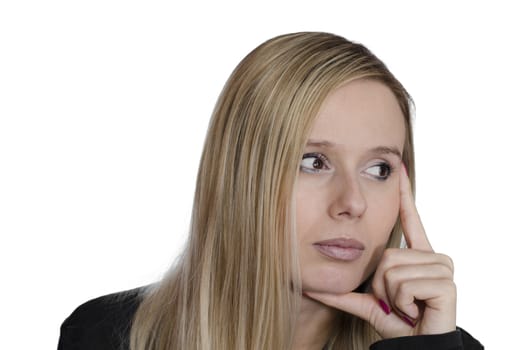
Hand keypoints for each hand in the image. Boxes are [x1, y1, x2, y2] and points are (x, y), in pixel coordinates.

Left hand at [304, 165, 456, 338]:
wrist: (418, 347)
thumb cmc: (398, 324)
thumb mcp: (368, 303)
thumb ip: (342, 293)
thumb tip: (310, 287)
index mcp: (416, 255)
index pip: (409, 218)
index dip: (402, 194)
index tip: (397, 167)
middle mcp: (432, 256)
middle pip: (385, 255)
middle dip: (381, 285)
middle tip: (396, 302)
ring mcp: (442, 267)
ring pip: (392, 270)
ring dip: (390, 296)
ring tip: (405, 307)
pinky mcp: (446, 282)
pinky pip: (404, 284)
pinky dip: (401, 303)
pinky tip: (415, 310)